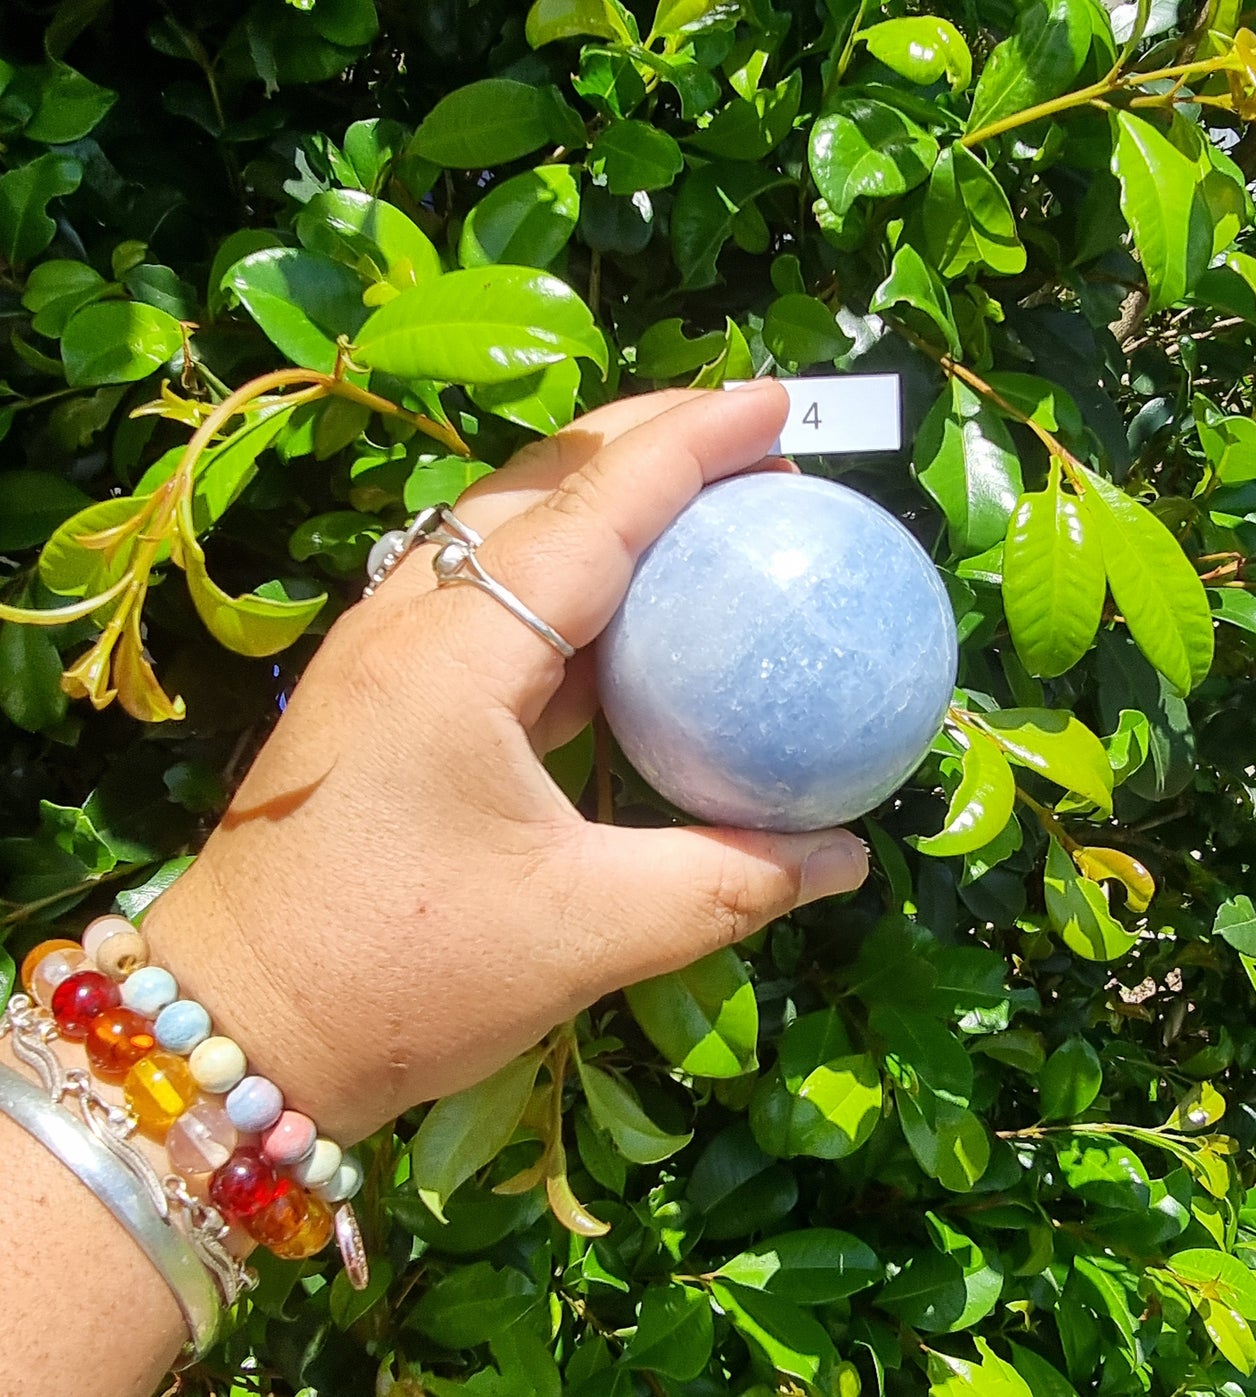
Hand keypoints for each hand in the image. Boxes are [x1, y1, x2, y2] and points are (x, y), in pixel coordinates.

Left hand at [142, 384, 869, 1143]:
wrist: (236, 1026)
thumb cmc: (398, 977)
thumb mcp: (586, 934)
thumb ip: (731, 883)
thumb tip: (848, 855)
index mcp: (454, 655)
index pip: (595, 510)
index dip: (692, 443)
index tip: (779, 401)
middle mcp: (409, 622)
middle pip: (540, 480)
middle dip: (650, 438)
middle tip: (758, 443)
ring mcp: (387, 651)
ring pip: (509, 527)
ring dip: (608, 496)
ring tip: (708, 501)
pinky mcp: (387, 692)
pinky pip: (495, 598)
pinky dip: (577, 577)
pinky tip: (637, 610)